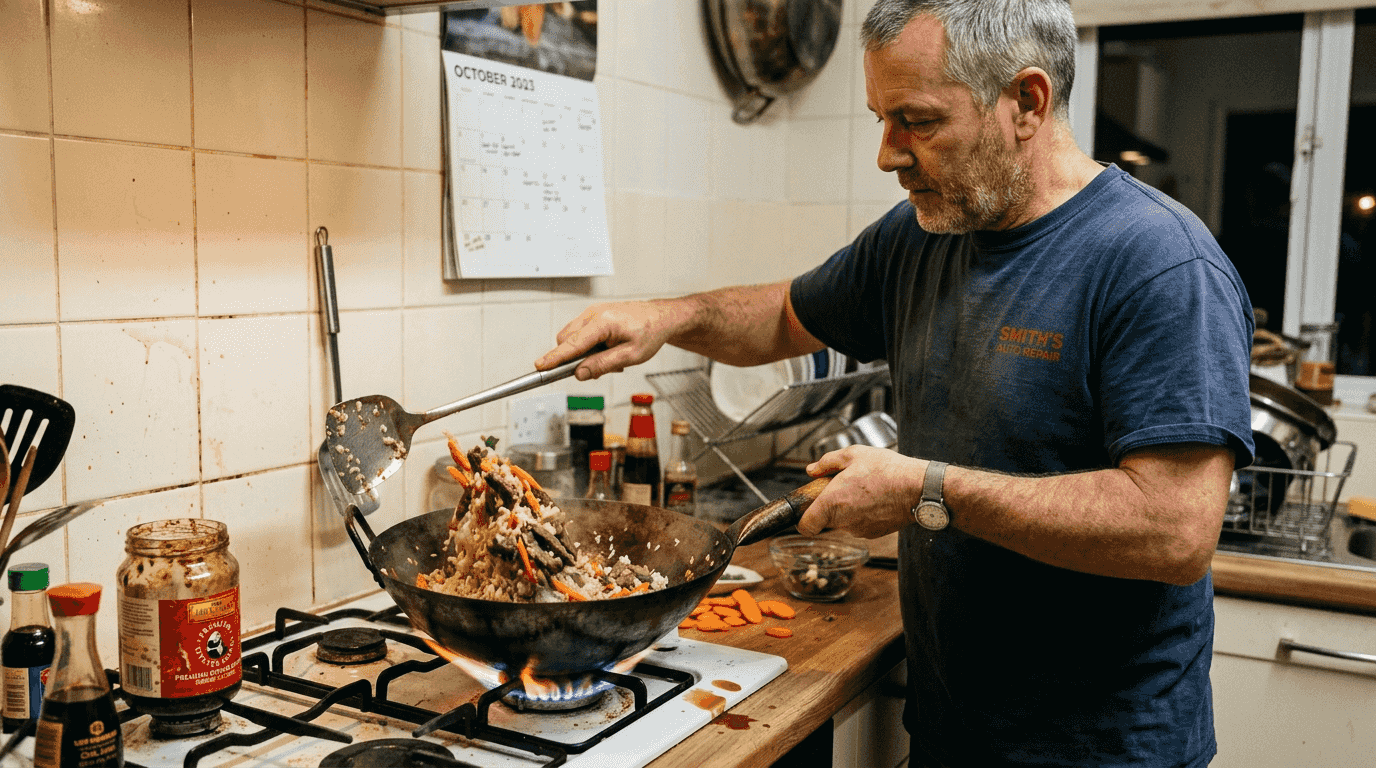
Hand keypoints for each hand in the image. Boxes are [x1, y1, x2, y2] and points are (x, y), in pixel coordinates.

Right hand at [534, 300, 679, 379]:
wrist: (661, 317)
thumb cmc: (651, 332)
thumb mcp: (631, 356)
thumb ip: (603, 365)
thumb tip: (580, 373)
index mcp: (603, 322)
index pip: (573, 343)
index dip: (555, 357)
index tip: (540, 366)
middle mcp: (595, 313)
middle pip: (567, 340)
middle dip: (574, 359)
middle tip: (599, 368)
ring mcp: (593, 313)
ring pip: (573, 338)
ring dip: (583, 353)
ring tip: (610, 358)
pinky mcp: (594, 315)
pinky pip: (581, 334)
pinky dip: (589, 346)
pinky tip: (607, 350)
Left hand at [797, 445, 926, 538]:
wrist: (919, 488)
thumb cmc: (887, 470)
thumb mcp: (853, 454)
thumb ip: (827, 462)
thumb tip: (812, 470)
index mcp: (832, 503)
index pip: (805, 527)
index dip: (802, 520)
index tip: (808, 509)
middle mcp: (843, 521)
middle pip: (825, 520)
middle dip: (830, 505)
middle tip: (843, 486)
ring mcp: (859, 530)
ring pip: (844, 522)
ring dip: (849, 508)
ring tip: (865, 488)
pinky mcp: (874, 533)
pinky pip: (861, 524)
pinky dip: (864, 514)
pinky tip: (877, 498)